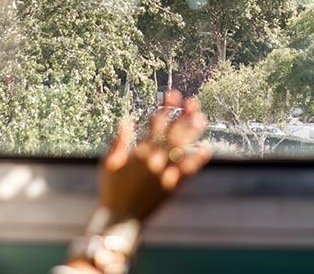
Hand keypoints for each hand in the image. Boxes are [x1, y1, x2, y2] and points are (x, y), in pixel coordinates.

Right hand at [98, 90, 210, 221]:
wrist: (120, 218)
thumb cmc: (112, 189)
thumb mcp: (109, 163)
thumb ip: (118, 142)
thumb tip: (126, 121)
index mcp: (138, 152)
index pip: (155, 124)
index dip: (166, 108)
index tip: (173, 95)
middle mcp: (153, 160)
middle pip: (172, 133)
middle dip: (183, 116)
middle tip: (193, 102)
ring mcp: (164, 173)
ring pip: (181, 148)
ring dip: (192, 133)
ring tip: (201, 118)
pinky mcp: (171, 187)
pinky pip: (186, 172)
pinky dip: (196, 160)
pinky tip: (205, 149)